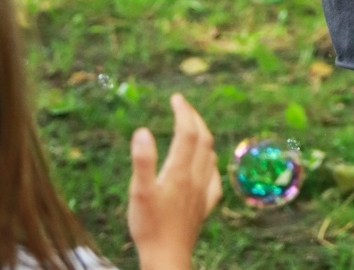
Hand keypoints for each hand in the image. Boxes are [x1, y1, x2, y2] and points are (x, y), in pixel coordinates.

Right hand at [127, 93, 221, 269]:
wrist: (167, 259)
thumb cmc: (149, 227)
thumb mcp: (139, 192)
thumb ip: (142, 161)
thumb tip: (142, 130)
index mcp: (179, 171)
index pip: (187, 132)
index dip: (183, 111)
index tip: (176, 98)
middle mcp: (195, 178)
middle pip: (203, 139)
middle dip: (195, 118)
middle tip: (183, 106)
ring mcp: (202, 192)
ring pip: (210, 155)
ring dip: (203, 136)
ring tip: (192, 128)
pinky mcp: (204, 207)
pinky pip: (214, 178)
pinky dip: (210, 163)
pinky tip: (205, 165)